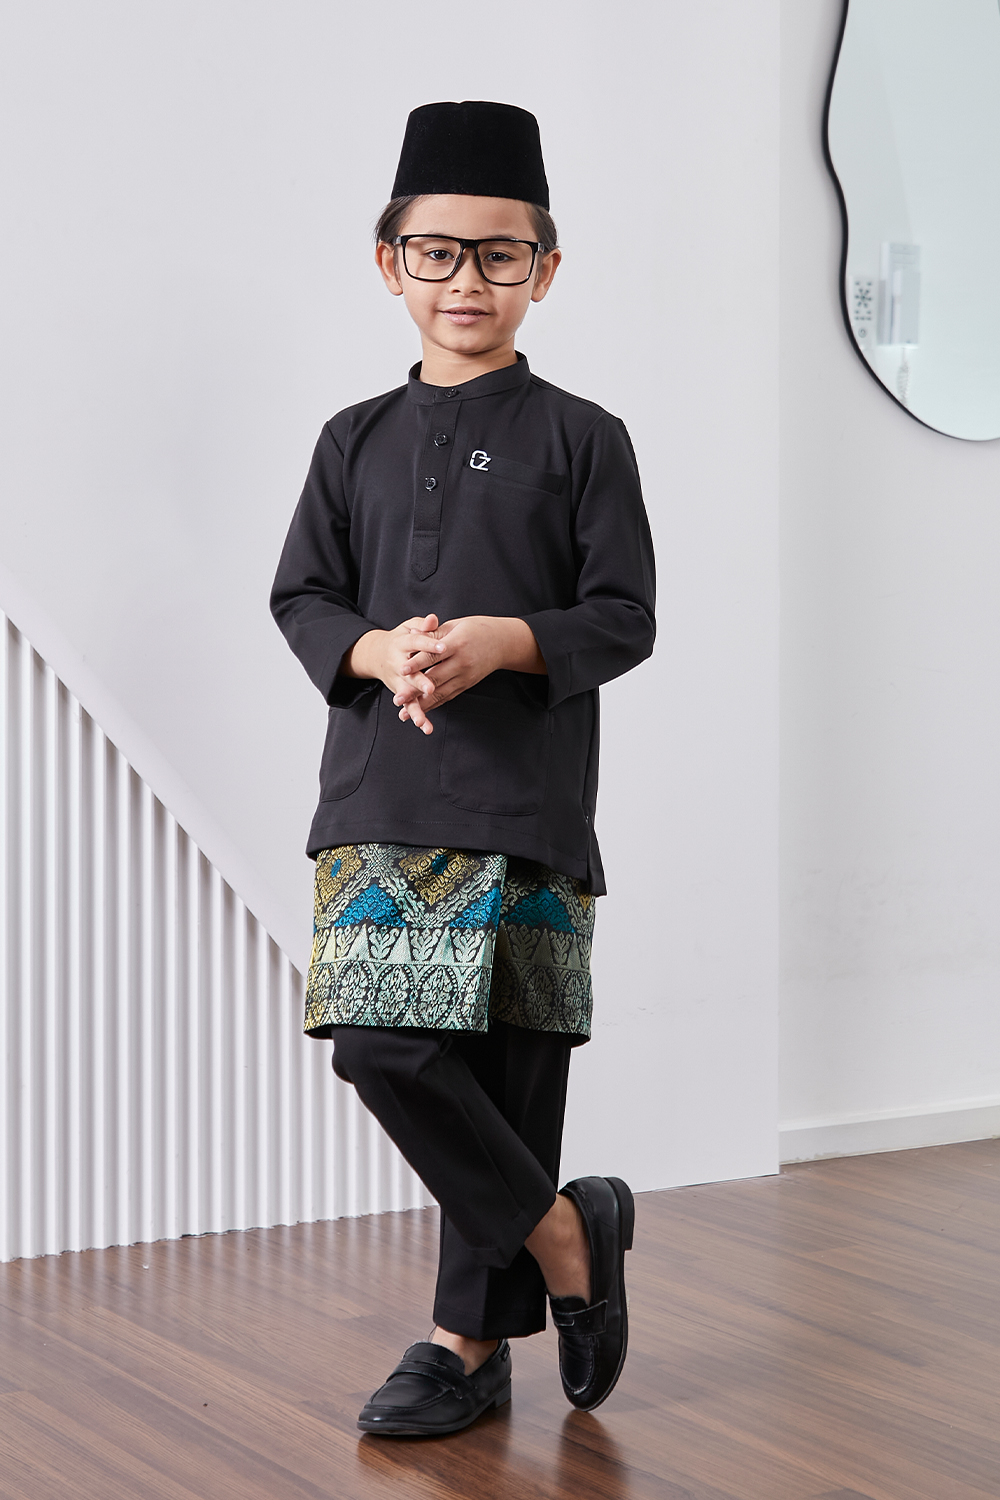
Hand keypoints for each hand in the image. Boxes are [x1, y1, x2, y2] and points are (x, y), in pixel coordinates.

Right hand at [341, 615, 446, 735]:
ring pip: (407, 695)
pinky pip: (409, 706)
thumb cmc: (401, 637)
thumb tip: (433, 618)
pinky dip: (416, 716)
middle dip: (420, 682)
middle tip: (431, 688)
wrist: (377, 654)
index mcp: (401, 643)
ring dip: (415, 707)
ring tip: (422, 720)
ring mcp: (397, 681)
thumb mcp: (408, 627)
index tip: (444, 647)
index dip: (429, 644)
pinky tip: (425, 727)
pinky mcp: (400, 692)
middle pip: (410, 674)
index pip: (417, 643)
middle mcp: (397, 664)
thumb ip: (422, 624)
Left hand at [393, 616, 543, 732]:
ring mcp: (465, 676)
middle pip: (434, 679)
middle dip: (415, 691)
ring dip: (422, 704)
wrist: (503, 643)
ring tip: (405, 713)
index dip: (417, 663)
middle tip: (397, 699)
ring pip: (441, 693)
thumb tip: (412, 633)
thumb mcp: (455, 626)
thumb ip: (434, 632)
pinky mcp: (466, 685)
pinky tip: (420, 711)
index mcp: (458, 644)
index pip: (434, 655)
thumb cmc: (477, 629)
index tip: (401, 670)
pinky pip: (448, 697)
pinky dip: (433, 705)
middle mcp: (462, 663)